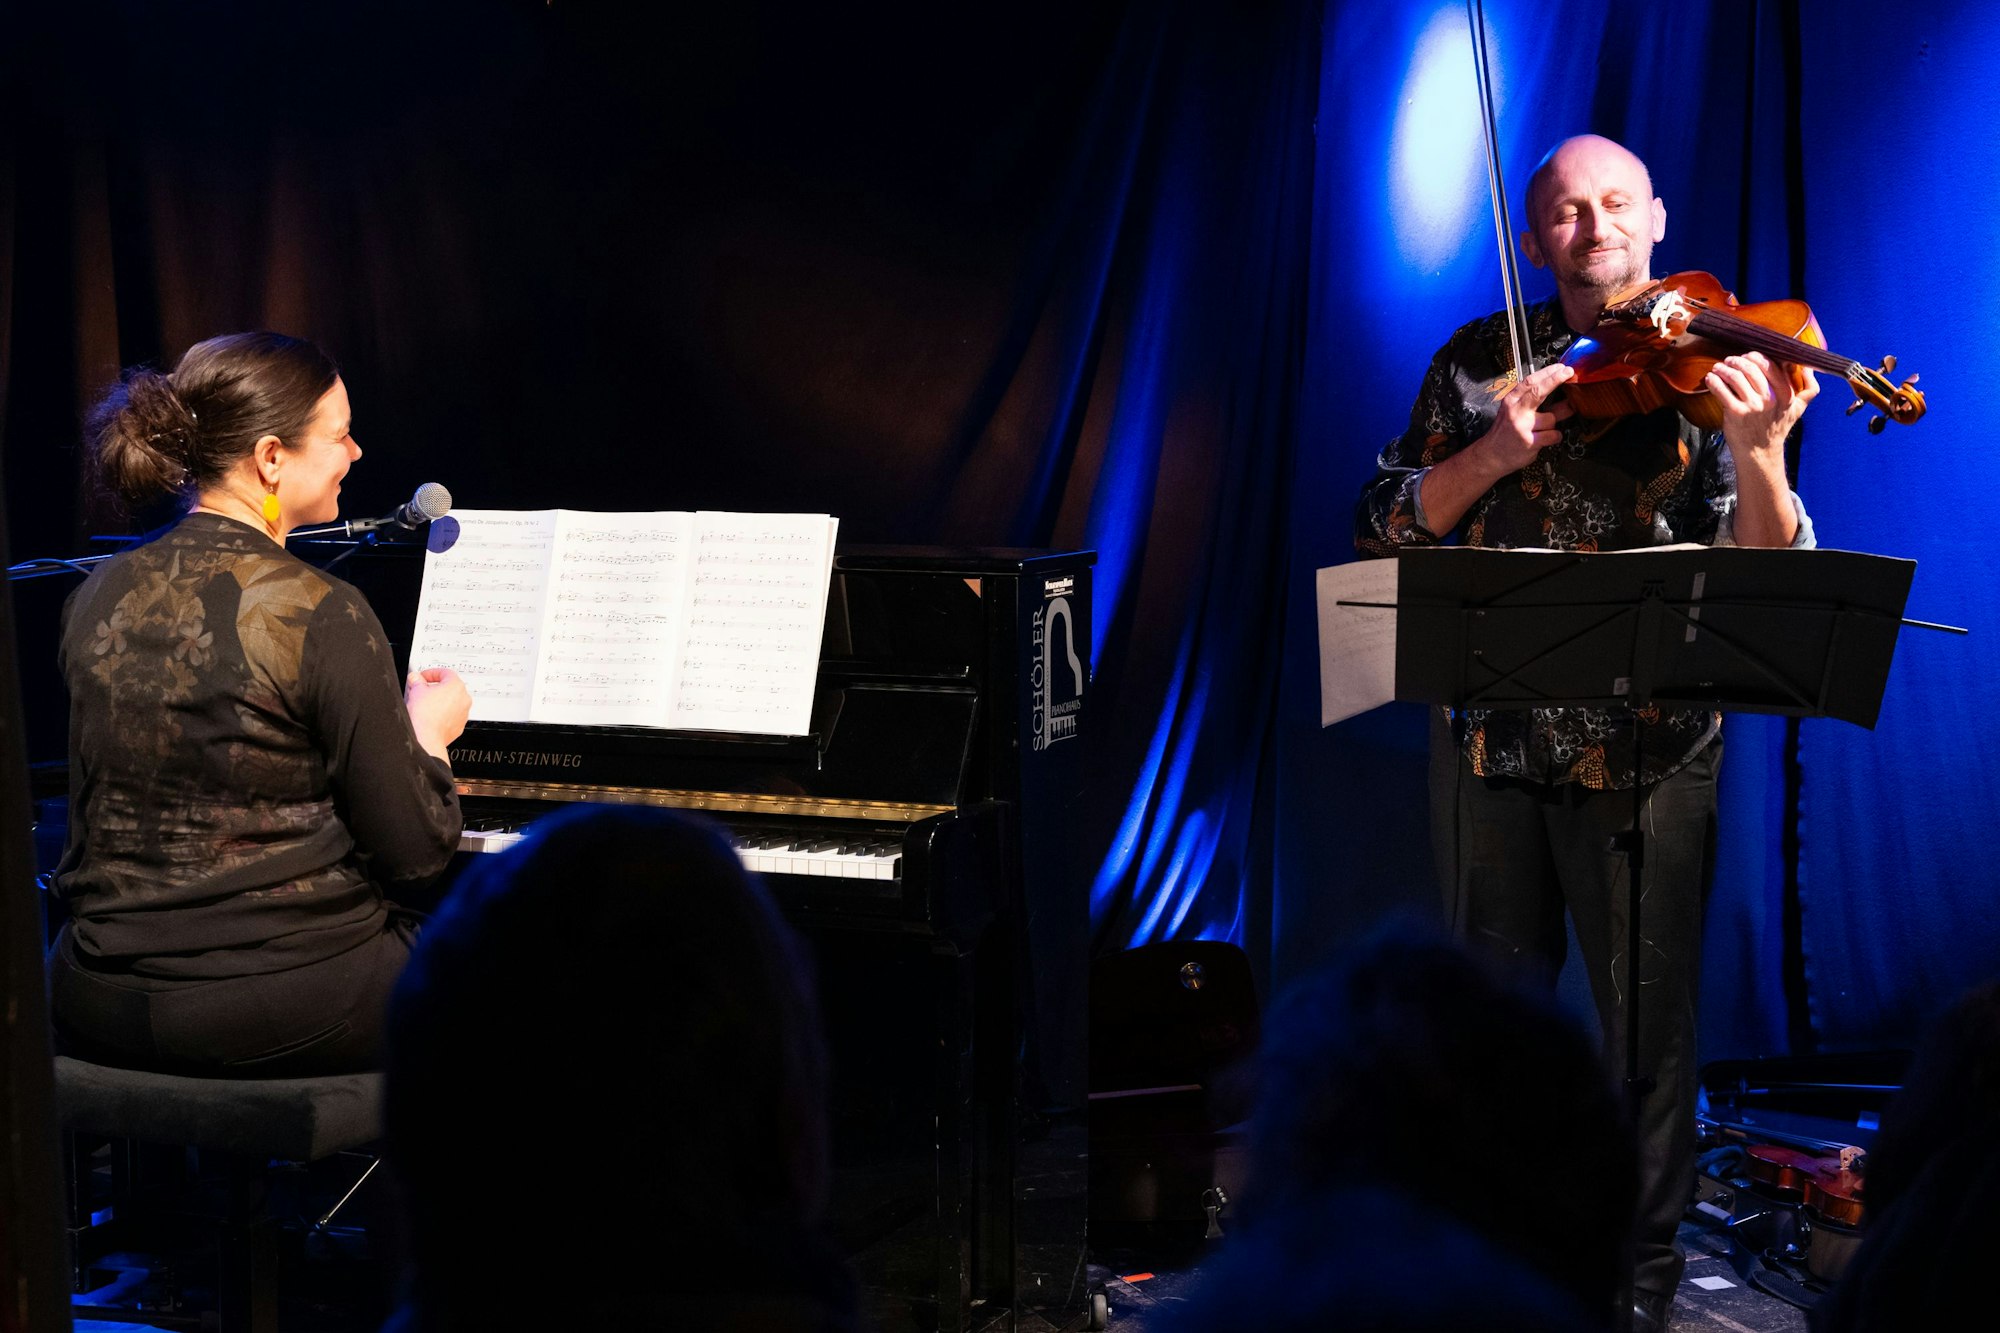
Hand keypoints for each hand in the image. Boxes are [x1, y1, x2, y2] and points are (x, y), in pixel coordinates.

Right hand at [405, 666, 471, 760]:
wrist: (426, 737)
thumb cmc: (424, 715)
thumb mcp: (416, 691)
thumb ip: (416, 681)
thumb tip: (415, 678)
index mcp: (456, 686)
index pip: (445, 673)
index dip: (430, 673)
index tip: (422, 677)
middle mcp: (464, 699)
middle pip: (449, 687)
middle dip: (434, 687)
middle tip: (421, 690)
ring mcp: (463, 713)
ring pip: (451, 702)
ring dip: (439, 701)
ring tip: (424, 704)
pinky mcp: (459, 725)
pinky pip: (451, 715)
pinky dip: (442, 714)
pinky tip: (430, 716)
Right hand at [1467, 361, 1575, 482]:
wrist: (1491, 455)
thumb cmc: (1505, 431)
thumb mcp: (1512, 410)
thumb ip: (1529, 399)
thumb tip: (1554, 386)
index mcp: (1511, 401)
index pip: (1530, 382)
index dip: (1548, 373)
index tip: (1561, 368)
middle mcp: (1516, 411)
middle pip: (1538, 391)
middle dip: (1556, 379)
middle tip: (1569, 373)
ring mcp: (1522, 427)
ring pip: (1552, 418)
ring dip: (1554, 423)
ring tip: (1545, 427)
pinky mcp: (1530, 442)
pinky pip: (1554, 435)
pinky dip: (1554, 437)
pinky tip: (1545, 438)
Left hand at [1708, 351, 1818, 461]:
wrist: (1760, 453)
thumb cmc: (1777, 428)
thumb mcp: (1798, 409)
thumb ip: (1809, 388)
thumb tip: (1810, 366)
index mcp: (1786, 395)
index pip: (1772, 366)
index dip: (1757, 357)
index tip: (1748, 356)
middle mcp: (1770, 400)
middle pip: (1752, 369)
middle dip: (1738, 360)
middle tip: (1730, 360)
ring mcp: (1752, 407)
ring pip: (1736, 377)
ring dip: (1724, 369)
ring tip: (1718, 368)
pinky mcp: (1735, 414)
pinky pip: (1722, 391)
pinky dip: (1714, 381)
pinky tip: (1711, 378)